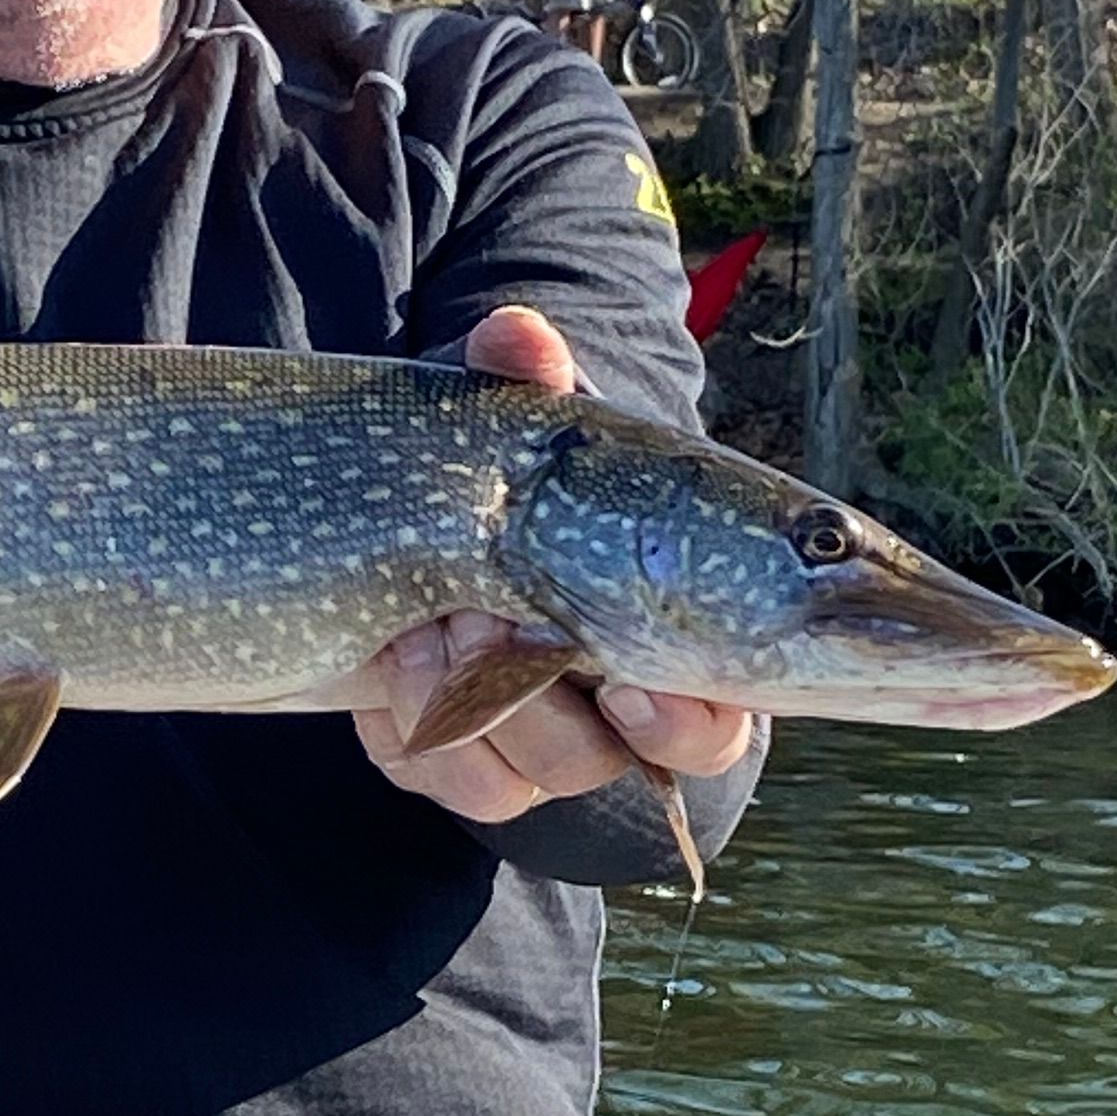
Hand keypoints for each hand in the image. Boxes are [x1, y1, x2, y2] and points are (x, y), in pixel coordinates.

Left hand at [355, 305, 756, 830]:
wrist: (412, 530)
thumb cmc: (512, 483)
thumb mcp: (521, 432)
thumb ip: (529, 385)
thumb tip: (516, 334)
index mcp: (681, 641)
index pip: (723, 720)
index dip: (690, 720)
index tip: (626, 682)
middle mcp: (625, 707)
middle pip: (620, 760)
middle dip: (558, 702)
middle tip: (502, 627)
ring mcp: (547, 744)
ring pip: (539, 775)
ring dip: (479, 697)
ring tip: (435, 617)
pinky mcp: (466, 762)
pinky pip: (460, 781)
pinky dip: (420, 725)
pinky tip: (393, 652)